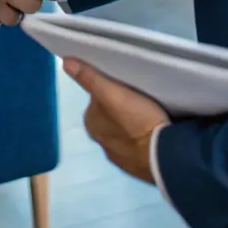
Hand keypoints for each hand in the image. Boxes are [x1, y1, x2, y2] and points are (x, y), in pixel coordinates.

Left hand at [64, 58, 168, 183]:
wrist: (163, 157)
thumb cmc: (136, 120)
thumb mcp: (111, 93)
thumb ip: (89, 78)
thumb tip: (65, 62)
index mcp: (91, 124)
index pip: (98, 97)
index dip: (111, 87)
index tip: (127, 84)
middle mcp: (100, 141)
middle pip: (110, 114)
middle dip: (121, 106)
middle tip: (140, 96)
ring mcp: (119, 156)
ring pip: (123, 130)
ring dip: (132, 122)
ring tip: (149, 112)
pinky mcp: (137, 165)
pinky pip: (137, 144)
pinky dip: (141, 137)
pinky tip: (152, 131)